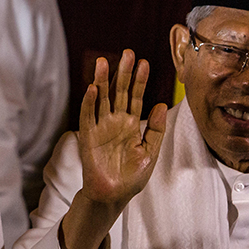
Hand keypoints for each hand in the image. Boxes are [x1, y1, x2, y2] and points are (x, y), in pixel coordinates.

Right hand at [76, 50, 166, 211]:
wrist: (113, 195)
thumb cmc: (132, 177)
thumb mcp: (150, 153)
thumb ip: (155, 130)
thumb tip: (160, 104)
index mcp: (131, 124)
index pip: (136, 97)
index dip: (140, 81)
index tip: (144, 63)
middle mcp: (115, 121)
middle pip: (118, 92)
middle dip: (123, 73)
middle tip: (127, 53)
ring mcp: (101, 127)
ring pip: (101, 98)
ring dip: (102, 81)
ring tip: (104, 62)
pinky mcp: (88, 136)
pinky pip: (88, 116)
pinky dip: (89, 102)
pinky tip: (92, 88)